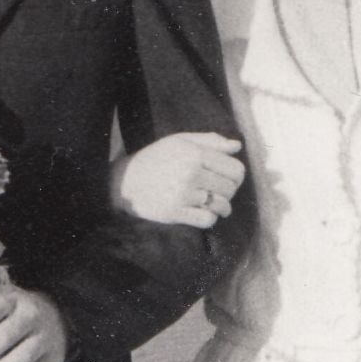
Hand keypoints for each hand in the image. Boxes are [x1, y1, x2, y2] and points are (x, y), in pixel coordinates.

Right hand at [111, 131, 245, 227]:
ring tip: (212, 204)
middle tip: (215, 191)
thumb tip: (237, 146)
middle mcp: (190, 173)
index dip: (236, 176)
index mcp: (194, 153)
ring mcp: (182, 194)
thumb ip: (210, 141)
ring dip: (221, 207)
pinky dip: (209, 218)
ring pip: (222, 205)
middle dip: (227, 191)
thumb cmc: (155, 159)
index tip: (227, 179)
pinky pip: (207, 220)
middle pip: (230, 188)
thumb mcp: (179, 142)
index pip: (236, 170)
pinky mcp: (174, 212)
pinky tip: (201, 212)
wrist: (123, 181)